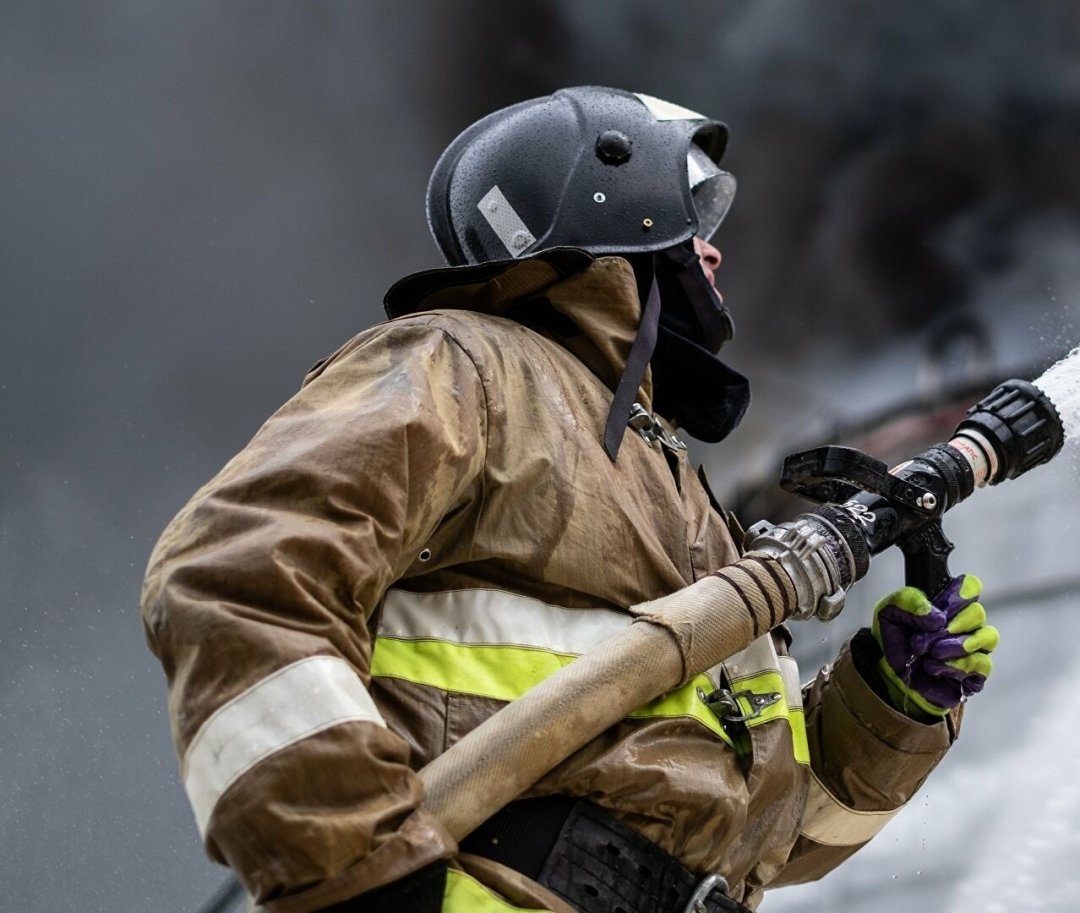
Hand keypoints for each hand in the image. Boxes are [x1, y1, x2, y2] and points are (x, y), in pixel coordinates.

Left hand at [872, 574, 998, 717]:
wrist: (889, 674)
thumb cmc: (894, 640)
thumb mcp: (888, 611)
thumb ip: (909, 601)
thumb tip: (937, 616)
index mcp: (947, 603)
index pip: (970, 587)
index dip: (960, 594)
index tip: (941, 607)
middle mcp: (965, 623)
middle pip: (977, 613)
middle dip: (949, 626)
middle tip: (923, 639)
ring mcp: (974, 648)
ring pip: (987, 637)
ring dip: (956, 645)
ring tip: (931, 653)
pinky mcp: (976, 673)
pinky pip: (983, 664)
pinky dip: (957, 666)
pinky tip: (935, 668)